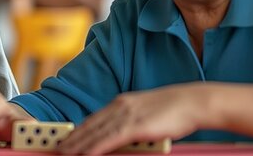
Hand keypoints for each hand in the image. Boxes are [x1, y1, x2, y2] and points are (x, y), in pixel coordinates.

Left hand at [58, 84, 204, 154]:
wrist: (194, 102)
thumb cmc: (176, 110)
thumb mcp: (147, 114)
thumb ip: (132, 122)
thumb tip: (123, 135)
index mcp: (122, 103)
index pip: (94, 118)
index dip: (79, 129)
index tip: (68, 137)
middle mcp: (120, 107)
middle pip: (90, 125)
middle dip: (72, 138)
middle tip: (58, 147)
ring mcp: (127, 116)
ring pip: (95, 133)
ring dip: (77, 144)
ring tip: (64, 152)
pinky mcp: (135, 126)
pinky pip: (109, 139)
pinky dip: (94, 147)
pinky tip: (84, 154)